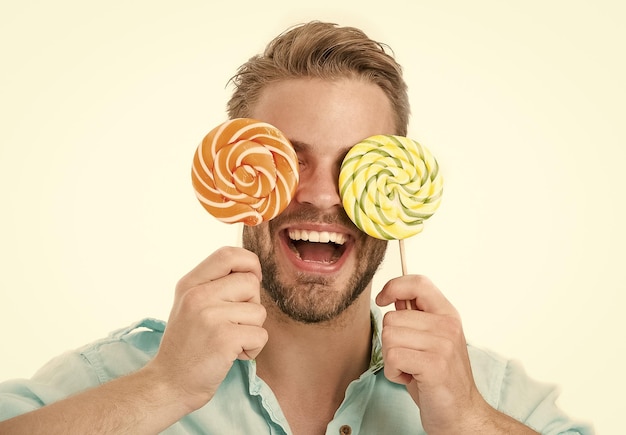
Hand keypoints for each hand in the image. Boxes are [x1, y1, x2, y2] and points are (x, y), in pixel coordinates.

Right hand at [145, 247, 267, 411]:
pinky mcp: (224, 338)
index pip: (228, 254)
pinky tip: (232, 355)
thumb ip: (215, 284)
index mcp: (190, 283)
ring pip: (259, 311)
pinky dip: (252, 349)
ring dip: (252, 331)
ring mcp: (209, 316)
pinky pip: (260, 335)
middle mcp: (197, 295)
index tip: (251, 281)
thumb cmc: (187, 345)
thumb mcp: (191, 305)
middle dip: (252, 305)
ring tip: (228, 342)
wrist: (168, 384)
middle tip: (233, 324)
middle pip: (251, 282)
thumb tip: (252, 270)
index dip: (249, 263)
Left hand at [375, 275, 489, 433]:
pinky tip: (410, 379)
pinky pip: (392, 357)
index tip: (383, 300)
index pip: (418, 283)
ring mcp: (443, 344)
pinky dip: (393, 372)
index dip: (394, 286)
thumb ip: (415, 317)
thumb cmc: (440, 379)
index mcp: (448, 315)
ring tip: (411, 369)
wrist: (461, 415)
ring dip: (391, 359)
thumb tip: (394, 295)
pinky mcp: (434, 365)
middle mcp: (448, 326)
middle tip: (409, 358)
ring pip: (389, 337)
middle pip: (392, 317)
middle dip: (391, 341)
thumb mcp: (429, 340)